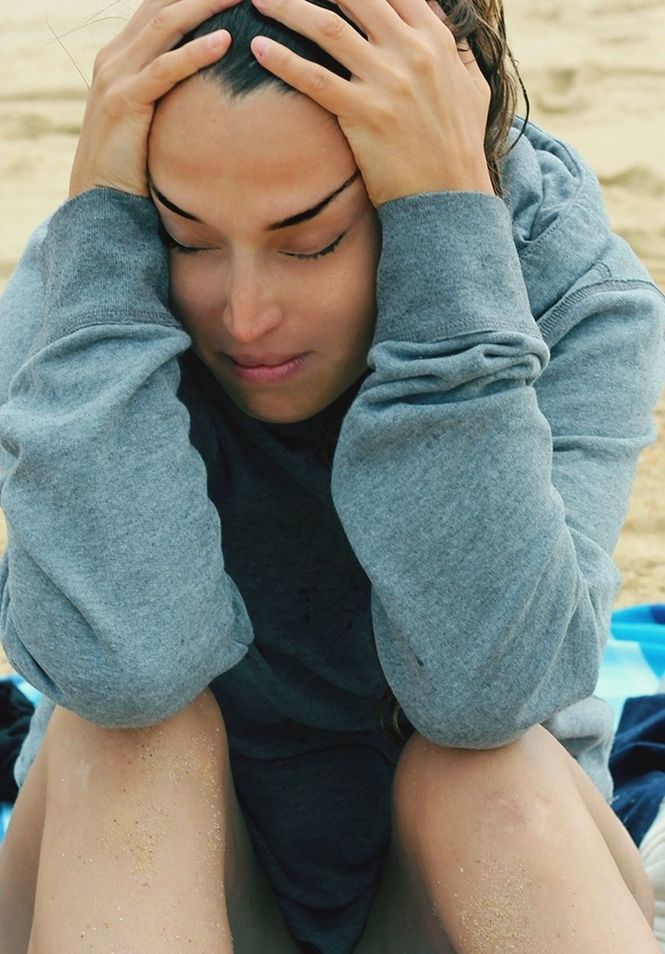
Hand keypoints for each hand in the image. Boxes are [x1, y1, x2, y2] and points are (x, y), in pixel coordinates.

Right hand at [69, 0, 240, 199]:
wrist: (99, 200)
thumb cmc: (133, 165)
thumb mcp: (151, 118)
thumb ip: (170, 93)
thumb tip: (211, 88)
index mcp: (121, 55)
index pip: (159, 6)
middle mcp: (115, 57)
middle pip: (163, 3)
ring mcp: (116, 76)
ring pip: (165, 24)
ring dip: (205, 4)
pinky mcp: (125, 102)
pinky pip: (164, 69)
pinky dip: (195, 53)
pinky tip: (224, 43)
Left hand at [248, 0, 494, 206]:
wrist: (451, 196)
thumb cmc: (460, 144)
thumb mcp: (472, 87)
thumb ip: (457, 48)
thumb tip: (442, 17)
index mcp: (435, 39)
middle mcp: (411, 51)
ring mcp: (387, 82)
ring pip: (328, 28)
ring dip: (288, 7)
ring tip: (258, 0)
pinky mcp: (364, 115)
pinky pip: (315, 79)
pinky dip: (283, 60)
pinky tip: (258, 48)